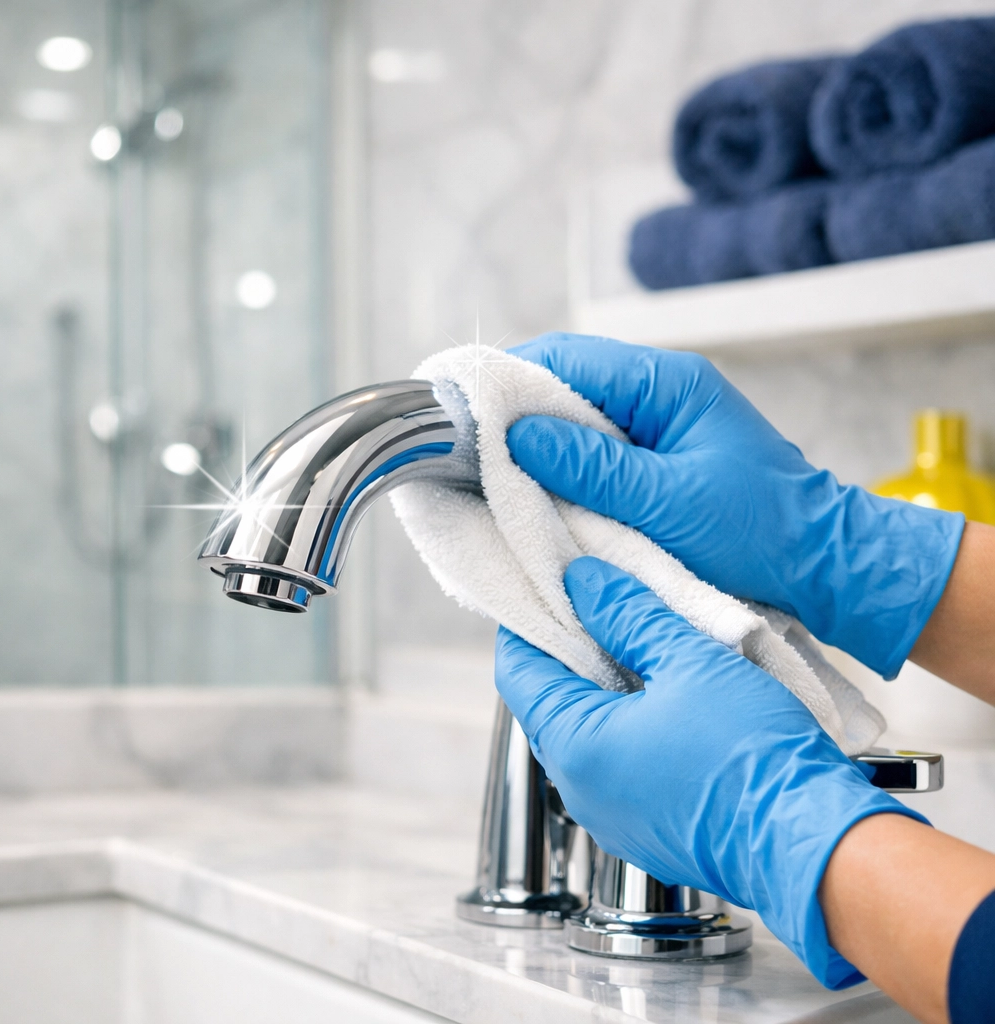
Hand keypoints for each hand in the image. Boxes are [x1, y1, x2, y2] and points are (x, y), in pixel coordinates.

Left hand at [495, 556, 923, 987]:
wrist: (813, 847)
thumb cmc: (754, 757)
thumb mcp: (689, 662)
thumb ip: (627, 616)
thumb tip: (584, 583)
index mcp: (575, 747)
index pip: (518, 670)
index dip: (529, 621)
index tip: (549, 585)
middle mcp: (580, 789)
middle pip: (549, 701)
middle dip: (568, 648)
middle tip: (598, 601)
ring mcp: (611, 815)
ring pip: (586, 731)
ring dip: (601, 684)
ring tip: (634, 637)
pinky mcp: (646, 827)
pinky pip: (616, 762)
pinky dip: (625, 721)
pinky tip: (660, 690)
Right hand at [507, 333, 963, 678]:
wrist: (822, 565)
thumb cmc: (760, 532)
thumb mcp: (667, 502)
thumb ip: (590, 466)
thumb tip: (516, 434)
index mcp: (667, 384)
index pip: (565, 359)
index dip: (504, 379)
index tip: (456, 408)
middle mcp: (659, 392)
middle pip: (563, 384)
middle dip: (512, 414)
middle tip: (463, 448)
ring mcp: (657, 424)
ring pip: (574, 419)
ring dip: (535, 445)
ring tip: (490, 474)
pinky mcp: (655, 458)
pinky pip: (594, 450)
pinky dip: (562, 468)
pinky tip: (537, 493)